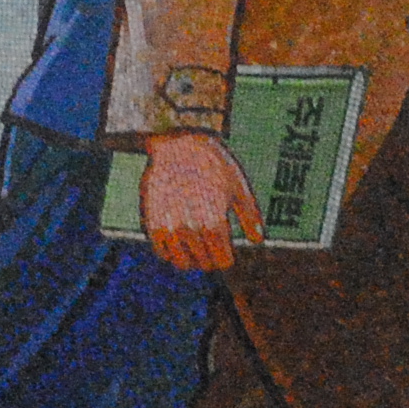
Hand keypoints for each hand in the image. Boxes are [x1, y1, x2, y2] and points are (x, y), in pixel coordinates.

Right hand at [138, 129, 261, 272]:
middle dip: (210, 258)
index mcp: (214, 224)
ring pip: (181, 263)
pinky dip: (170, 253)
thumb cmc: (213, 164)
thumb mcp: (238, 187)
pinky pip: (161, 252)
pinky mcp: (152, 223)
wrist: (178, 144)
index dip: (226, 258)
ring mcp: (169, 228)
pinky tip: (178, 242)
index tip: (225, 252)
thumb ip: (249, 216)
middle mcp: (190, 230)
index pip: (221, 261)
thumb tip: (257, 240)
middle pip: (203, 263)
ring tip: (195, 248)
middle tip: (211, 248)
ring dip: (191, 259)